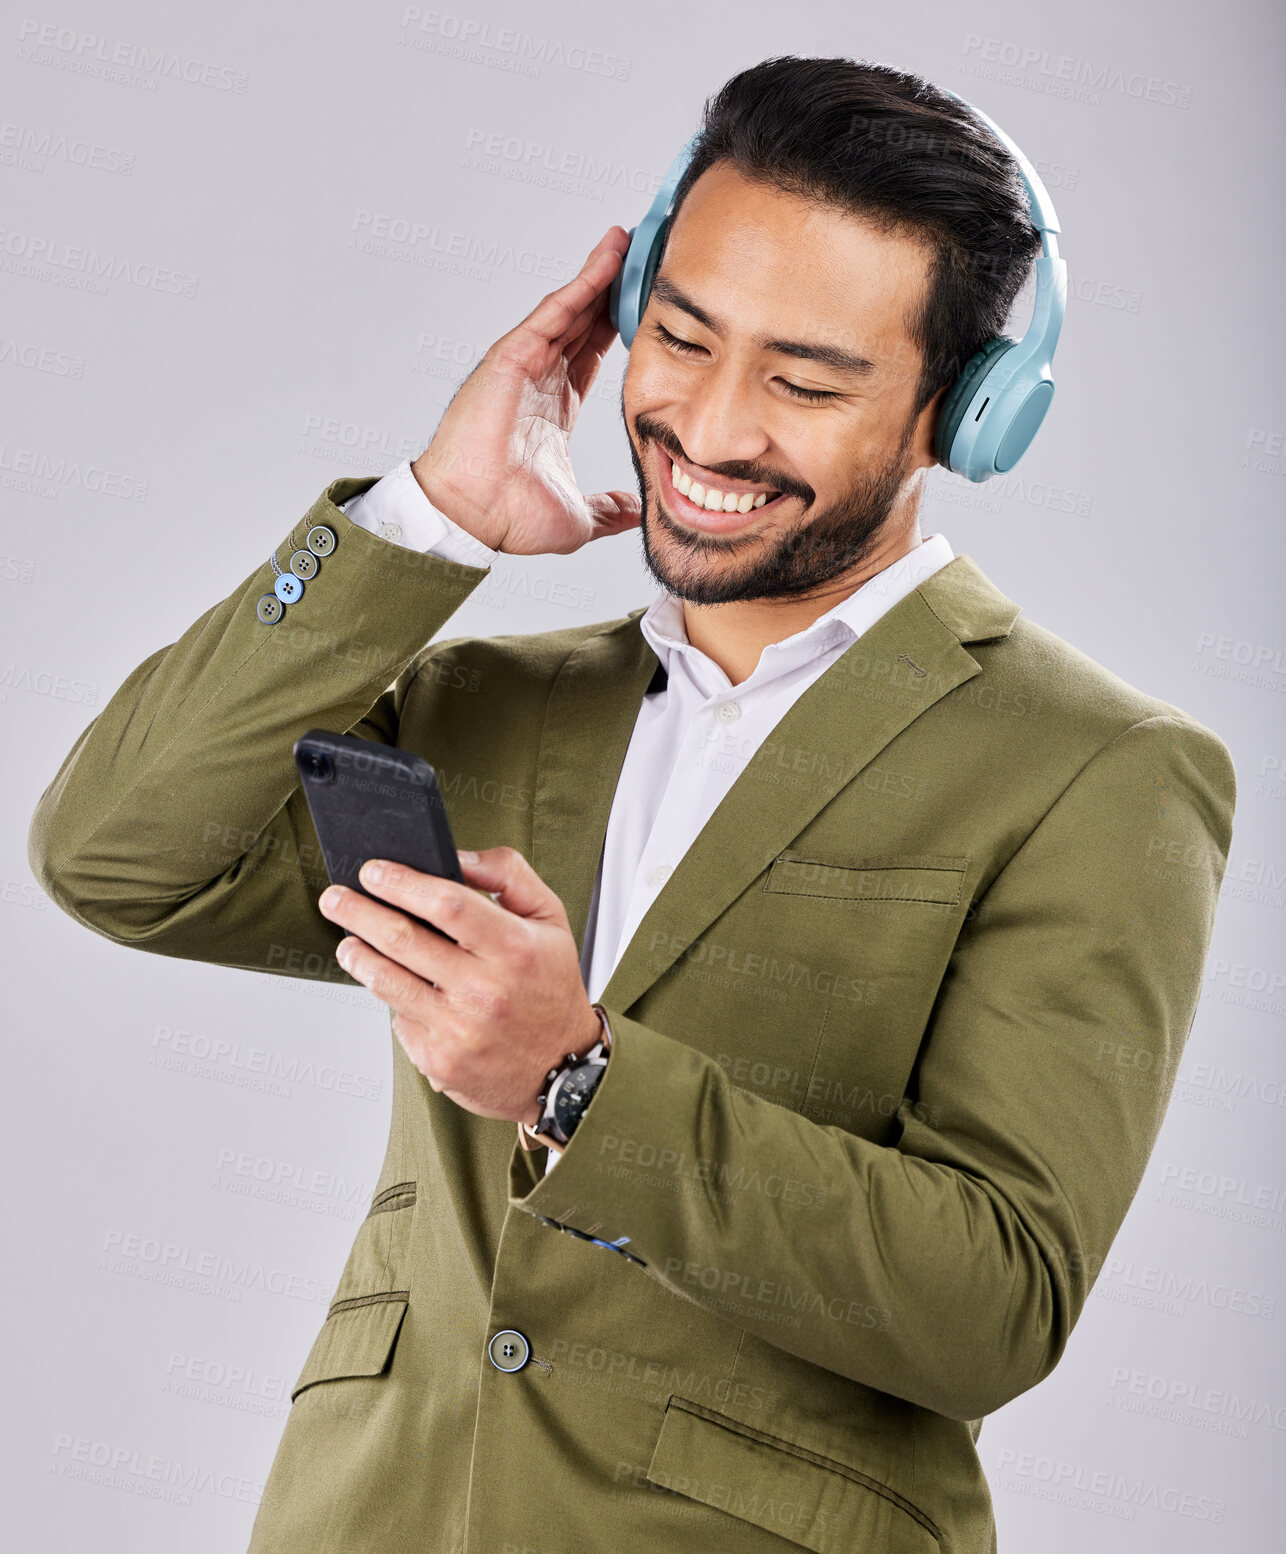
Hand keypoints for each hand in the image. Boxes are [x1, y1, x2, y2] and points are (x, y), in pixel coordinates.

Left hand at [316, 847, 603, 1127]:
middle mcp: (486, 991)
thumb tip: (458, 857)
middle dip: (358, 912)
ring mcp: (459, 1029)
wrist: (562, 1067)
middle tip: (335, 899)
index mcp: (514, 948)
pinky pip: (399, 1020)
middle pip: (403, 940)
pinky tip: (398, 988)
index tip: (373, 871)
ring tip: (349, 941)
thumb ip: (508, 875)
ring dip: (358, 955)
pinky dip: (394, 1000)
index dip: (402, 883)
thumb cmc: (551, 986)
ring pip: (387, 982)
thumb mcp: (550, 918)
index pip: (447, 903)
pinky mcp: (439, 1060)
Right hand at [410, 226, 641, 555]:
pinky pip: (553, 311)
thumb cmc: (508, 517)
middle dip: (612, 290)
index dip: (617, 329)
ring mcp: (524, 365)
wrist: (472, 516)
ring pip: (570, 308)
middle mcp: (539, 380)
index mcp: (553, 409)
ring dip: (600, 273)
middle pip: (583, 322)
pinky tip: (608, 259)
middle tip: (644, 258)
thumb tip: (637, 511)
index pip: (591, 356)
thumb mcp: (580, 518)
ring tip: (629, 241)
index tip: (647, 309)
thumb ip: (610, 509)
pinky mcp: (512, 356)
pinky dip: (582, 283)